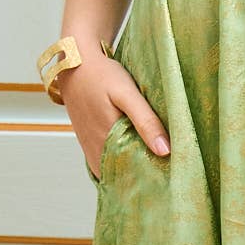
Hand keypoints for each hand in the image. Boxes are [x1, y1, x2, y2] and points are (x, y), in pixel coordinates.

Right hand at [62, 55, 168, 178]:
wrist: (75, 63)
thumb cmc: (102, 75)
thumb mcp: (127, 94)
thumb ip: (146, 121)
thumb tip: (164, 151)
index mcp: (107, 141)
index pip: (131, 174)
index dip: (150, 179)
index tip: (170, 180)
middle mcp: (96, 150)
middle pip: (122, 176)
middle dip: (142, 178)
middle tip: (166, 179)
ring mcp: (90, 147)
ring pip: (113, 170)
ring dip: (130, 172)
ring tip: (154, 172)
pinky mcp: (88, 141)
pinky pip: (105, 161)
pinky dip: (119, 164)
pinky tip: (135, 158)